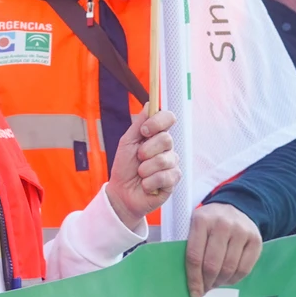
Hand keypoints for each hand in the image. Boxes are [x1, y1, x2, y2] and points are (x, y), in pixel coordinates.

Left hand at [103, 106, 178, 227]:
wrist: (122, 192)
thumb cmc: (124, 166)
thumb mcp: (127, 142)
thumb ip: (138, 124)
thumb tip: (150, 103)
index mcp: (157, 136)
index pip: (168, 118)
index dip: (158, 122)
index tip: (144, 131)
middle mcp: (167, 148)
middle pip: (166, 139)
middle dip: (146, 150)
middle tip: (138, 158)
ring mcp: (172, 164)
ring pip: (164, 160)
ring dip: (145, 168)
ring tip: (140, 174)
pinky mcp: (173, 181)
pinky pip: (165, 177)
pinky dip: (149, 182)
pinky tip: (146, 185)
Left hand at [185, 203, 262, 296]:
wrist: (235, 208)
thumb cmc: (210, 222)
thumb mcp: (196, 226)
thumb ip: (192, 247)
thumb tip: (190, 280)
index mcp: (201, 220)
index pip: (194, 256)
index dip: (193, 279)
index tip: (193, 293)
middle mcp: (222, 224)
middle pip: (212, 265)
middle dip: (207, 283)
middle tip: (204, 288)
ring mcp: (241, 231)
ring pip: (229, 269)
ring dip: (220, 282)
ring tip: (215, 282)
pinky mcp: (255, 240)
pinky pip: (244, 269)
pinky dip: (234, 279)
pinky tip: (228, 278)